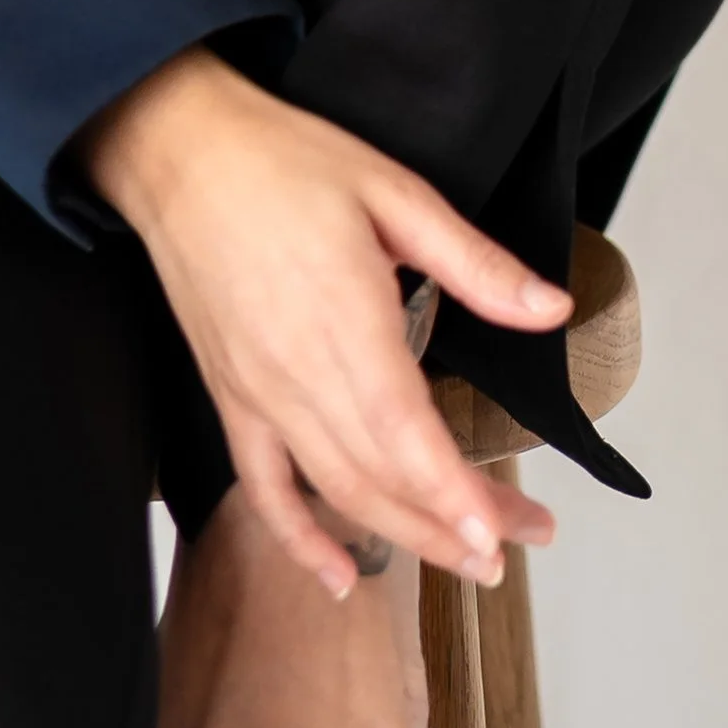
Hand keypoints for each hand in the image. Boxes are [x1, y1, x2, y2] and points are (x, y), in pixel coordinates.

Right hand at [78, 48, 569, 597]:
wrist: (178, 151)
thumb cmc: (284, 161)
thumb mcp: (393, 191)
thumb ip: (474, 262)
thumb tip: (550, 308)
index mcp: (345, 320)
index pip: (405, 434)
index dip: (453, 494)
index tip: (501, 535)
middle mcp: (298, 373)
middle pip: (383, 476)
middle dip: (455, 525)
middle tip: (521, 543)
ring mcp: (259, 394)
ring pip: (335, 490)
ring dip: (403, 536)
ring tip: (466, 560)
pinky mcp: (230, 397)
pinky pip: (262, 486)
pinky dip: (299, 539)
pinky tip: (337, 576)